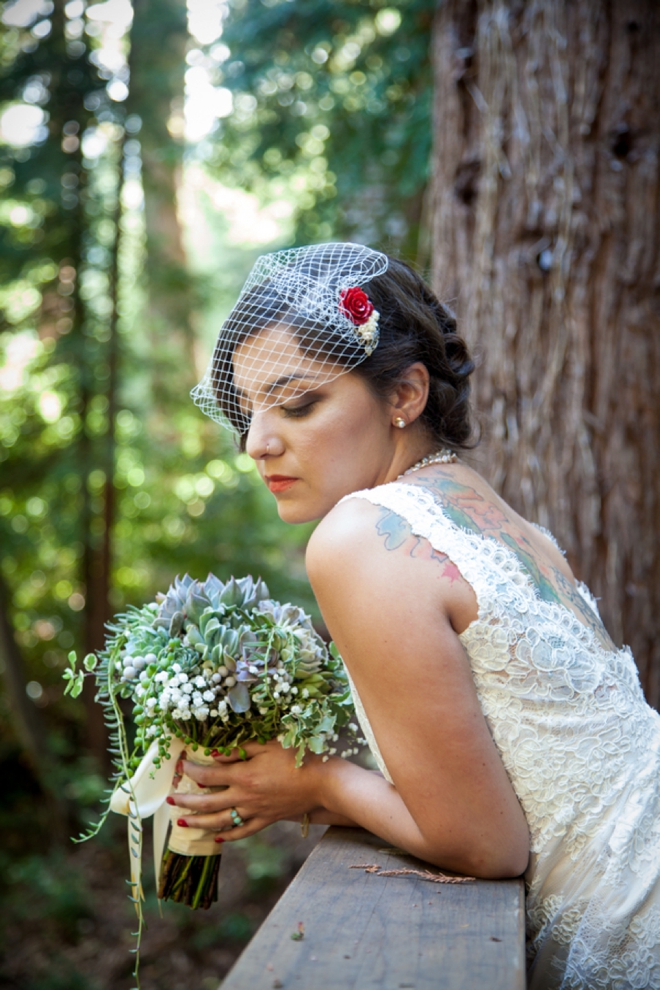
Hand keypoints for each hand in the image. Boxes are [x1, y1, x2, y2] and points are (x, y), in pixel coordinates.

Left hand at [167, 739, 325, 840]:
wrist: (322, 782)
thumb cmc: (296, 757)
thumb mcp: (268, 745)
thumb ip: (240, 749)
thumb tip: (215, 754)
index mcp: (244, 775)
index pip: (209, 774)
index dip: (191, 771)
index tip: (180, 766)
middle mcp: (245, 797)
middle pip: (208, 801)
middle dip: (186, 800)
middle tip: (169, 799)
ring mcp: (255, 811)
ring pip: (220, 821)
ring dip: (199, 822)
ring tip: (183, 822)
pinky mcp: (267, 820)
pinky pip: (244, 831)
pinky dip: (229, 836)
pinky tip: (218, 838)